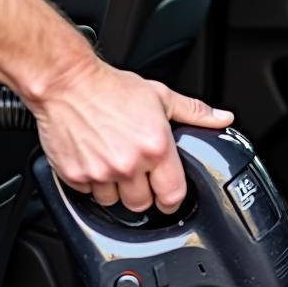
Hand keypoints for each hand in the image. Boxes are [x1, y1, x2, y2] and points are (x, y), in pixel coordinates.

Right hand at [28, 56, 233, 212]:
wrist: (64, 81)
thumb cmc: (110, 87)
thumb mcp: (160, 96)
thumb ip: (194, 112)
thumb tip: (222, 118)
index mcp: (155, 148)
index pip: (173, 196)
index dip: (171, 200)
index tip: (167, 197)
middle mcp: (129, 164)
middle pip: (142, 205)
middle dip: (141, 194)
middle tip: (135, 174)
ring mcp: (100, 172)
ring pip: (113, 202)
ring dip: (114, 190)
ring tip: (112, 165)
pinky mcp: (75, 175)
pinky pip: (87, 195)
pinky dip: (90, 183)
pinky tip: (92, 162)